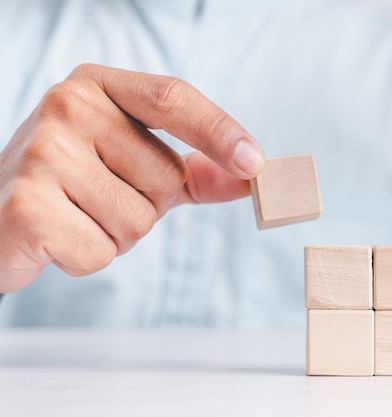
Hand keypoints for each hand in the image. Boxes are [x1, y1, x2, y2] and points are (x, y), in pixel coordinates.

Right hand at [0, 64, 264, 291]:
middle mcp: (67, 106)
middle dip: (147, 205)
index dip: (220, 131)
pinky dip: (87, 258)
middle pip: (165, 176)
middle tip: (97, 197)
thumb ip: (195, 169)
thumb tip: (253, 175)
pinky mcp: (27, 206)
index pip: (173, 98)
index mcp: (97, 86)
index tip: (256, 164)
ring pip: (138, 220)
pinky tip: (56, 237)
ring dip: (116, 234)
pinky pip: (101, 251)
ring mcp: (43, 153)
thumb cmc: (75, 186)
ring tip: (76, 216)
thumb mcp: (135, 164)